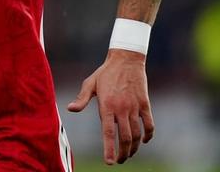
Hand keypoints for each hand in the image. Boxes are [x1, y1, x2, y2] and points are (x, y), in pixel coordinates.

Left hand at [67, 49, 153, 164]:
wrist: (126, 59)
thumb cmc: (105, 72)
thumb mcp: (90, 83)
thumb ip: (81, 98)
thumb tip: (70, 109)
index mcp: (107, 105)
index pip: (108, 133)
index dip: (109, 149)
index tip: (110, 162)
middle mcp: (122, 108)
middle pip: (125, 138)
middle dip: (123, 153)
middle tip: (120, 161)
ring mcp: (135, 107)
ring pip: (137, 134)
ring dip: (134, 148)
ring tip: (129, 155)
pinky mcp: (145, 104)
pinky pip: (149, 124)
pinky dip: (148, 135)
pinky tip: (144, 141)